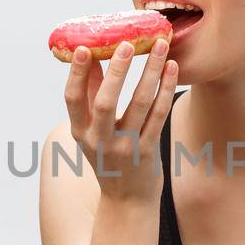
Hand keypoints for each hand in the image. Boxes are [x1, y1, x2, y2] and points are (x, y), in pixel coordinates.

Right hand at [63, 37, 176, 204]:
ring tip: (160, 46)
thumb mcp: (92, 131)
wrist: (127, 201)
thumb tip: (95, 55)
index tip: (85, 47)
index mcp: (80, 131)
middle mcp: (99, 141)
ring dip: (151, 72)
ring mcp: (124, 147)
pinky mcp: (147, 151)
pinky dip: (166, 89)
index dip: (77, 73)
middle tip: (127, 44)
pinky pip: (159, 115)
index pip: (73, 99)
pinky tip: (172, 68)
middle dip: (117, 71)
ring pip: (139, 104)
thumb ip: (92, 96)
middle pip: (106, 102)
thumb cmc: (109, 156)